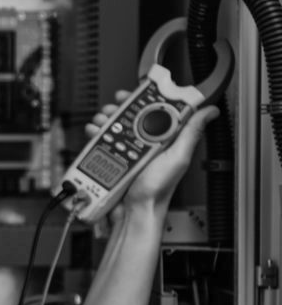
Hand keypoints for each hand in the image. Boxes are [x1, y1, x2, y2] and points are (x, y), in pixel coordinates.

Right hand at [84, 91, 219, 215]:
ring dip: (106, 120)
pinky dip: (95, 135)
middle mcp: (146, 144)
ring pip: (115, 127)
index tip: (137, 91)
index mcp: (165, 140)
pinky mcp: (112, 160)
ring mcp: (128, 152)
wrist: (134, 212)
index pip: (158, 111)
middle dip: (121, 108)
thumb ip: (191, 133)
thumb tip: (210, 111)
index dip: (147, 98)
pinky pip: (102, 143)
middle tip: (115, 106)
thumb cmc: (157, 191)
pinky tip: (94, 134)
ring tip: (102, 121)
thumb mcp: (178, 158)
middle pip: (133, 116)